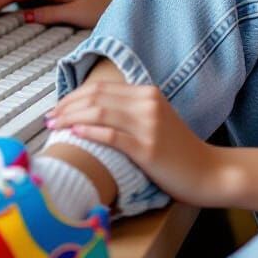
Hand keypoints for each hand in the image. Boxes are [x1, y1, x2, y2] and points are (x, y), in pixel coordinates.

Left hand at [47, 82, 222, 205]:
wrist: (209, 171)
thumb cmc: (178, 151)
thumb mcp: (156, 120)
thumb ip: (130, 111)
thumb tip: (92, 113)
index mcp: (148, 93)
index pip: (101, 87)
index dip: (73, 95)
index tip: (56, 108)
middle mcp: (148, 103)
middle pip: (97, 96)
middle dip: (67, 105)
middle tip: (48, 118)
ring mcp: (149, 125)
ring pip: (100, 112)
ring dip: (71, 118)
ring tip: (54, 127)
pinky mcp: (148, 148)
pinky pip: (112, 136)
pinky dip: (89, 132)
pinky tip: (74, 135)